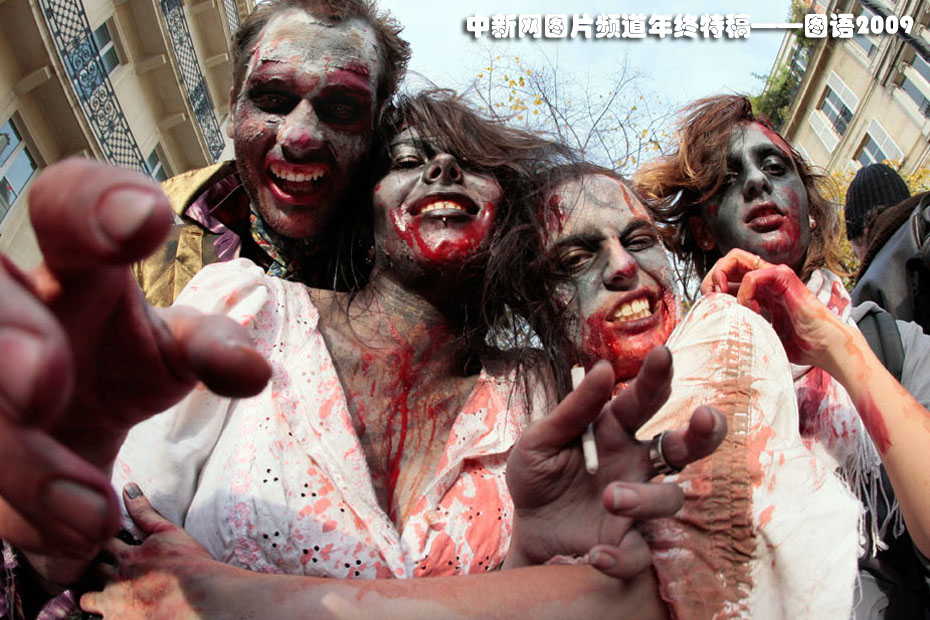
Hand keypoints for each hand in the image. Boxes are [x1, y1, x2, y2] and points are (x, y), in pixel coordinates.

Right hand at [0, 159, 269, 575]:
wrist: (64, 429)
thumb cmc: (119, 365)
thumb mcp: (174, 351)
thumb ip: (212, 347)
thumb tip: (251, 367)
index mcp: (74, 268)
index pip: (66, 205)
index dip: (93, 202)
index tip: (144, 221)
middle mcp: (16, 308)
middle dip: (3, 335)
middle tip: (43, 378)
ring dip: (15, 454)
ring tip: (85, 513)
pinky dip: (20, 512)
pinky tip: (70, 534)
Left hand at [80, 484, 232, 618]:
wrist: (205, 599)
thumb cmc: (192, 564)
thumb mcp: (169, 533)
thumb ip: (145, 512)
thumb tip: (128, 487)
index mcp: (126, 557)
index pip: (98, 546)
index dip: (99, 545)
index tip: (106, 546)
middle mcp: (115, 582)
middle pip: (89, 573)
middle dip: (93, 570)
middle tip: (105, 569)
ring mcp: (116, 608)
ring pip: (88, 600)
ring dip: (95, 596)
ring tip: (110, 594)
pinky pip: (101, 619)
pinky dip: (107, 613)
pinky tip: (122, 610)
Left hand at [505, 348, 725, 579]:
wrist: (525, 529)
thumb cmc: (537, 476)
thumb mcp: (539, 440)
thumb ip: (572, 411)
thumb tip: (602, 369)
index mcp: (614, 430)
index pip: (643, 401)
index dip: (656, 378)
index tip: (662, 354)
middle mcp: (635, 464)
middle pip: (683, 446)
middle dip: (702, 432)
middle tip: (704, 418)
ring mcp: (636, 505)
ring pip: (668, 499)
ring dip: (645, 497)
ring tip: (612, 497)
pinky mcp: (625, 545)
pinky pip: (639, 554)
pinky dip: (621, 556)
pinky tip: (597, 554)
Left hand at [702, 249, 846, 366]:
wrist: (824, 347)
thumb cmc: (797, 344)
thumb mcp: (759, 333)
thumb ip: (741, 324)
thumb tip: (715, 328)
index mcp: (758, 291)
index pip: (726, 274)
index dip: (712, 285)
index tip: (709, 306)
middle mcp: (765, 279)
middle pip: (727, 261)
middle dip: (711, 278)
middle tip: (711, 300)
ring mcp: (775, 276)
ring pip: (735, 258)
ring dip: (721, 279)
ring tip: (725, 302)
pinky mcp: (784, 278)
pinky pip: (752, 276)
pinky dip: (744, 293)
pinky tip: (751, 311)